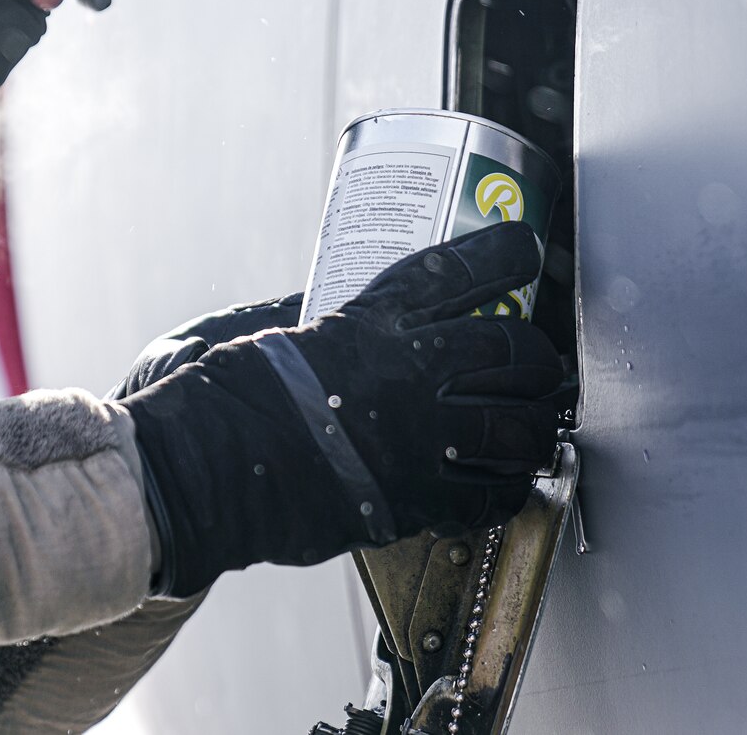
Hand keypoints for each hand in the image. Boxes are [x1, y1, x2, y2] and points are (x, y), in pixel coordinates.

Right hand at [121, 223, 570, 597]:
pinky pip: (492, 493)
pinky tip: (506, 483)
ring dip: (535, 426)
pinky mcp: (417, 498)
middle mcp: (408, 371)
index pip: (462, 269)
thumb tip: (360, 309)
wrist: (207, 469)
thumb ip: (333, 322)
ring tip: (535, 427)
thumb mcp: (280, 332)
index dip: (505, 254)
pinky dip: (508, 487)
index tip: (523, 248)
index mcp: (371, 319)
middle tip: (539, 362)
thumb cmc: (229, 398)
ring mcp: (420, 438)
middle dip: (538, 356)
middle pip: (512, 349)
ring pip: (517, 426)